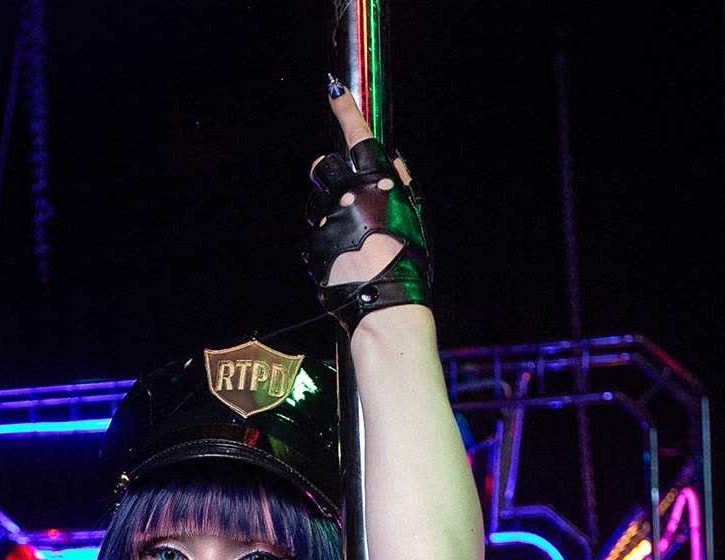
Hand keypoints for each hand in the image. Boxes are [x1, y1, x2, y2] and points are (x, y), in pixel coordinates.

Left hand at [301, 78, 433, 333]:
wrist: (386, 302)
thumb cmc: (407, 260)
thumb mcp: (413, 216)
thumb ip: (401, 183)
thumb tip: (397, 158)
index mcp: (377, 181)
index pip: (358, 135)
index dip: (347, 111)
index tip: (335, 91)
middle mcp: (348, 193)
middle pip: (323, 166)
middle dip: (328, 175)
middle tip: (341, 195)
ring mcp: (326, 218)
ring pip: (315, 202)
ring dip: (326, 211)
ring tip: (348, 238)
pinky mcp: (312, 244)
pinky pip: (312, 235)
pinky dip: (323, 244)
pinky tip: (342, 260)